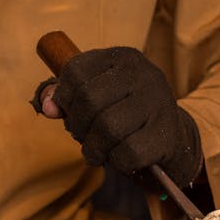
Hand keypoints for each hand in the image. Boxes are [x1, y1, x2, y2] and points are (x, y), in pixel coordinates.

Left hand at [33, 47, 201, 186]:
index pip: (75, 70)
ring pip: (108, 128)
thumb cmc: (125, 116)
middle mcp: (144, 74)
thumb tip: (46, 107)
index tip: (67, 112)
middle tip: (82, 137)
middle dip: (77, 125)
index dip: (62, 97)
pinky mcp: (166, 134)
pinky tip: (119, 158)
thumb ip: (66, 97)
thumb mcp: (96, 98)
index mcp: (122, 58)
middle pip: (89, 99)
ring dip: (94, 148)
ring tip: (96, 152)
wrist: (173, 137)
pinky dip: (117, 161)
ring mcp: (159, 103)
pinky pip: (128, 152)